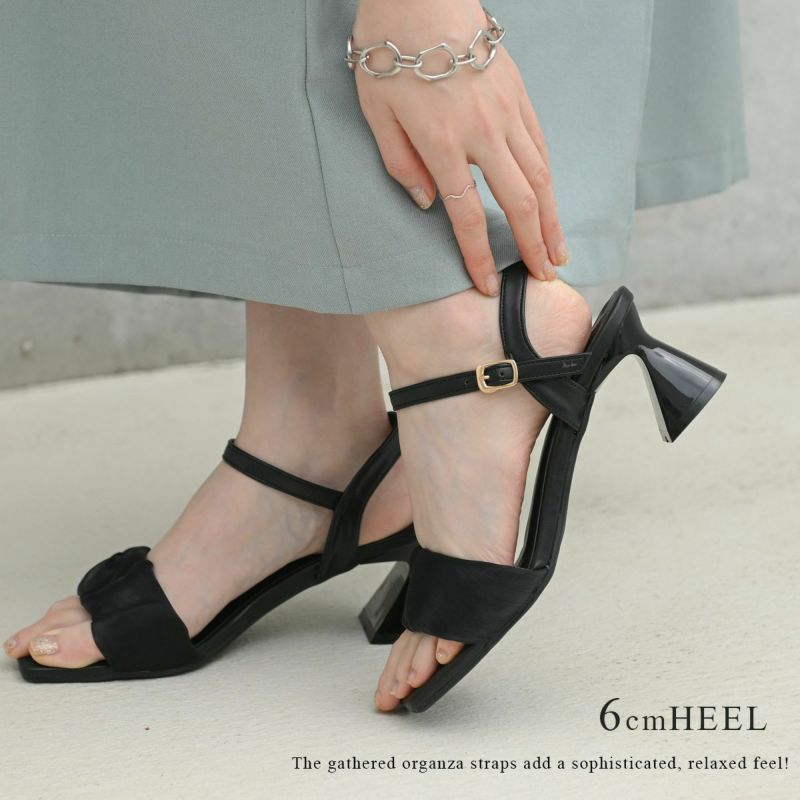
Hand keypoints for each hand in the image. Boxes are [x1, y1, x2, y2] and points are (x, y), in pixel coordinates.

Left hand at [352, 0, 568, 296]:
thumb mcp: (377, 113)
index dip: (479, 256)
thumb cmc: (389, 52)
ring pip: (540, 176)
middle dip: (533, 245)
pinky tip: (551, 199)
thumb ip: (400, 163)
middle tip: (544, 276)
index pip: (467, 216)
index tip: (488, 285)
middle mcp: (483, 133)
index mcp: (442, 144)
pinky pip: (540, 144)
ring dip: (552, 218)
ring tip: (559, 250)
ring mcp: (507, 112)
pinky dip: (548, 178)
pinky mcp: (518, 94)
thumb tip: (426, 202)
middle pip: (519, 202)